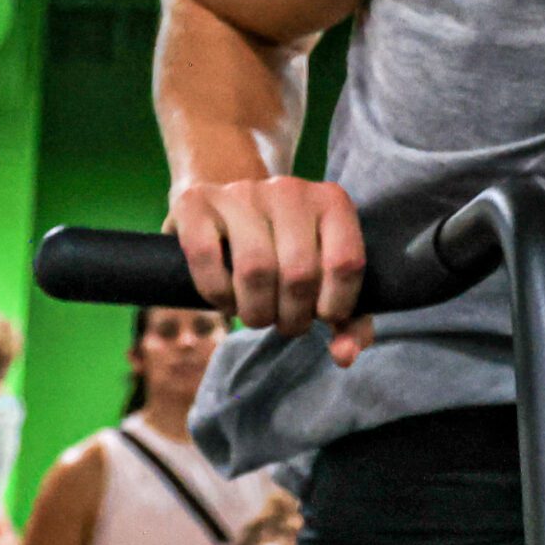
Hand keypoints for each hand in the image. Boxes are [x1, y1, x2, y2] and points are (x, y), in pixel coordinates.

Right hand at [168, 174, 372, 364]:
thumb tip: (344, 355)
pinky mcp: (196, 202)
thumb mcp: (325, 278)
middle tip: (284, 322)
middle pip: (299, 273)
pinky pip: (206, 258)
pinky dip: (216, 294)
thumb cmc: (286, 252)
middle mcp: (290, 190)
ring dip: (255, 311)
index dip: (335, 306)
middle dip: (292, 316)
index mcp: (332, 201)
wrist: (229, 209)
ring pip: (255, 269)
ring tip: (257, 314)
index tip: (322, 316)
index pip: (346, 263)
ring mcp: (242, 192)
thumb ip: (347, 319)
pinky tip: (225, 300)